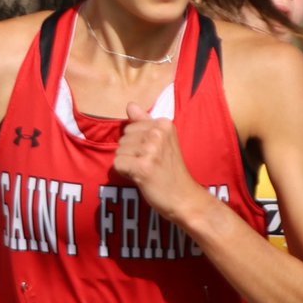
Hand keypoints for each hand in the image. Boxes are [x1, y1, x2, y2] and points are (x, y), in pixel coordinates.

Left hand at [113, 102, 205, 222]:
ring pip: (119, 152)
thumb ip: (144, 122)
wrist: (184, 197)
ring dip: (128, 165)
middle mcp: (158, 133)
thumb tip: (130, 105)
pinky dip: (125, 174)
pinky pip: (117, 164)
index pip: (130, 127)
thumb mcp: (162, 141)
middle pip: (122, 139)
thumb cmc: (170, 171)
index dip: (136, 145)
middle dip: (131, 154)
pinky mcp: (143, 166)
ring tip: (147, 172)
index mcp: (164, 123)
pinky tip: (141, 178)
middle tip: (150, 165)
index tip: (154, 155)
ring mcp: (151, 149)